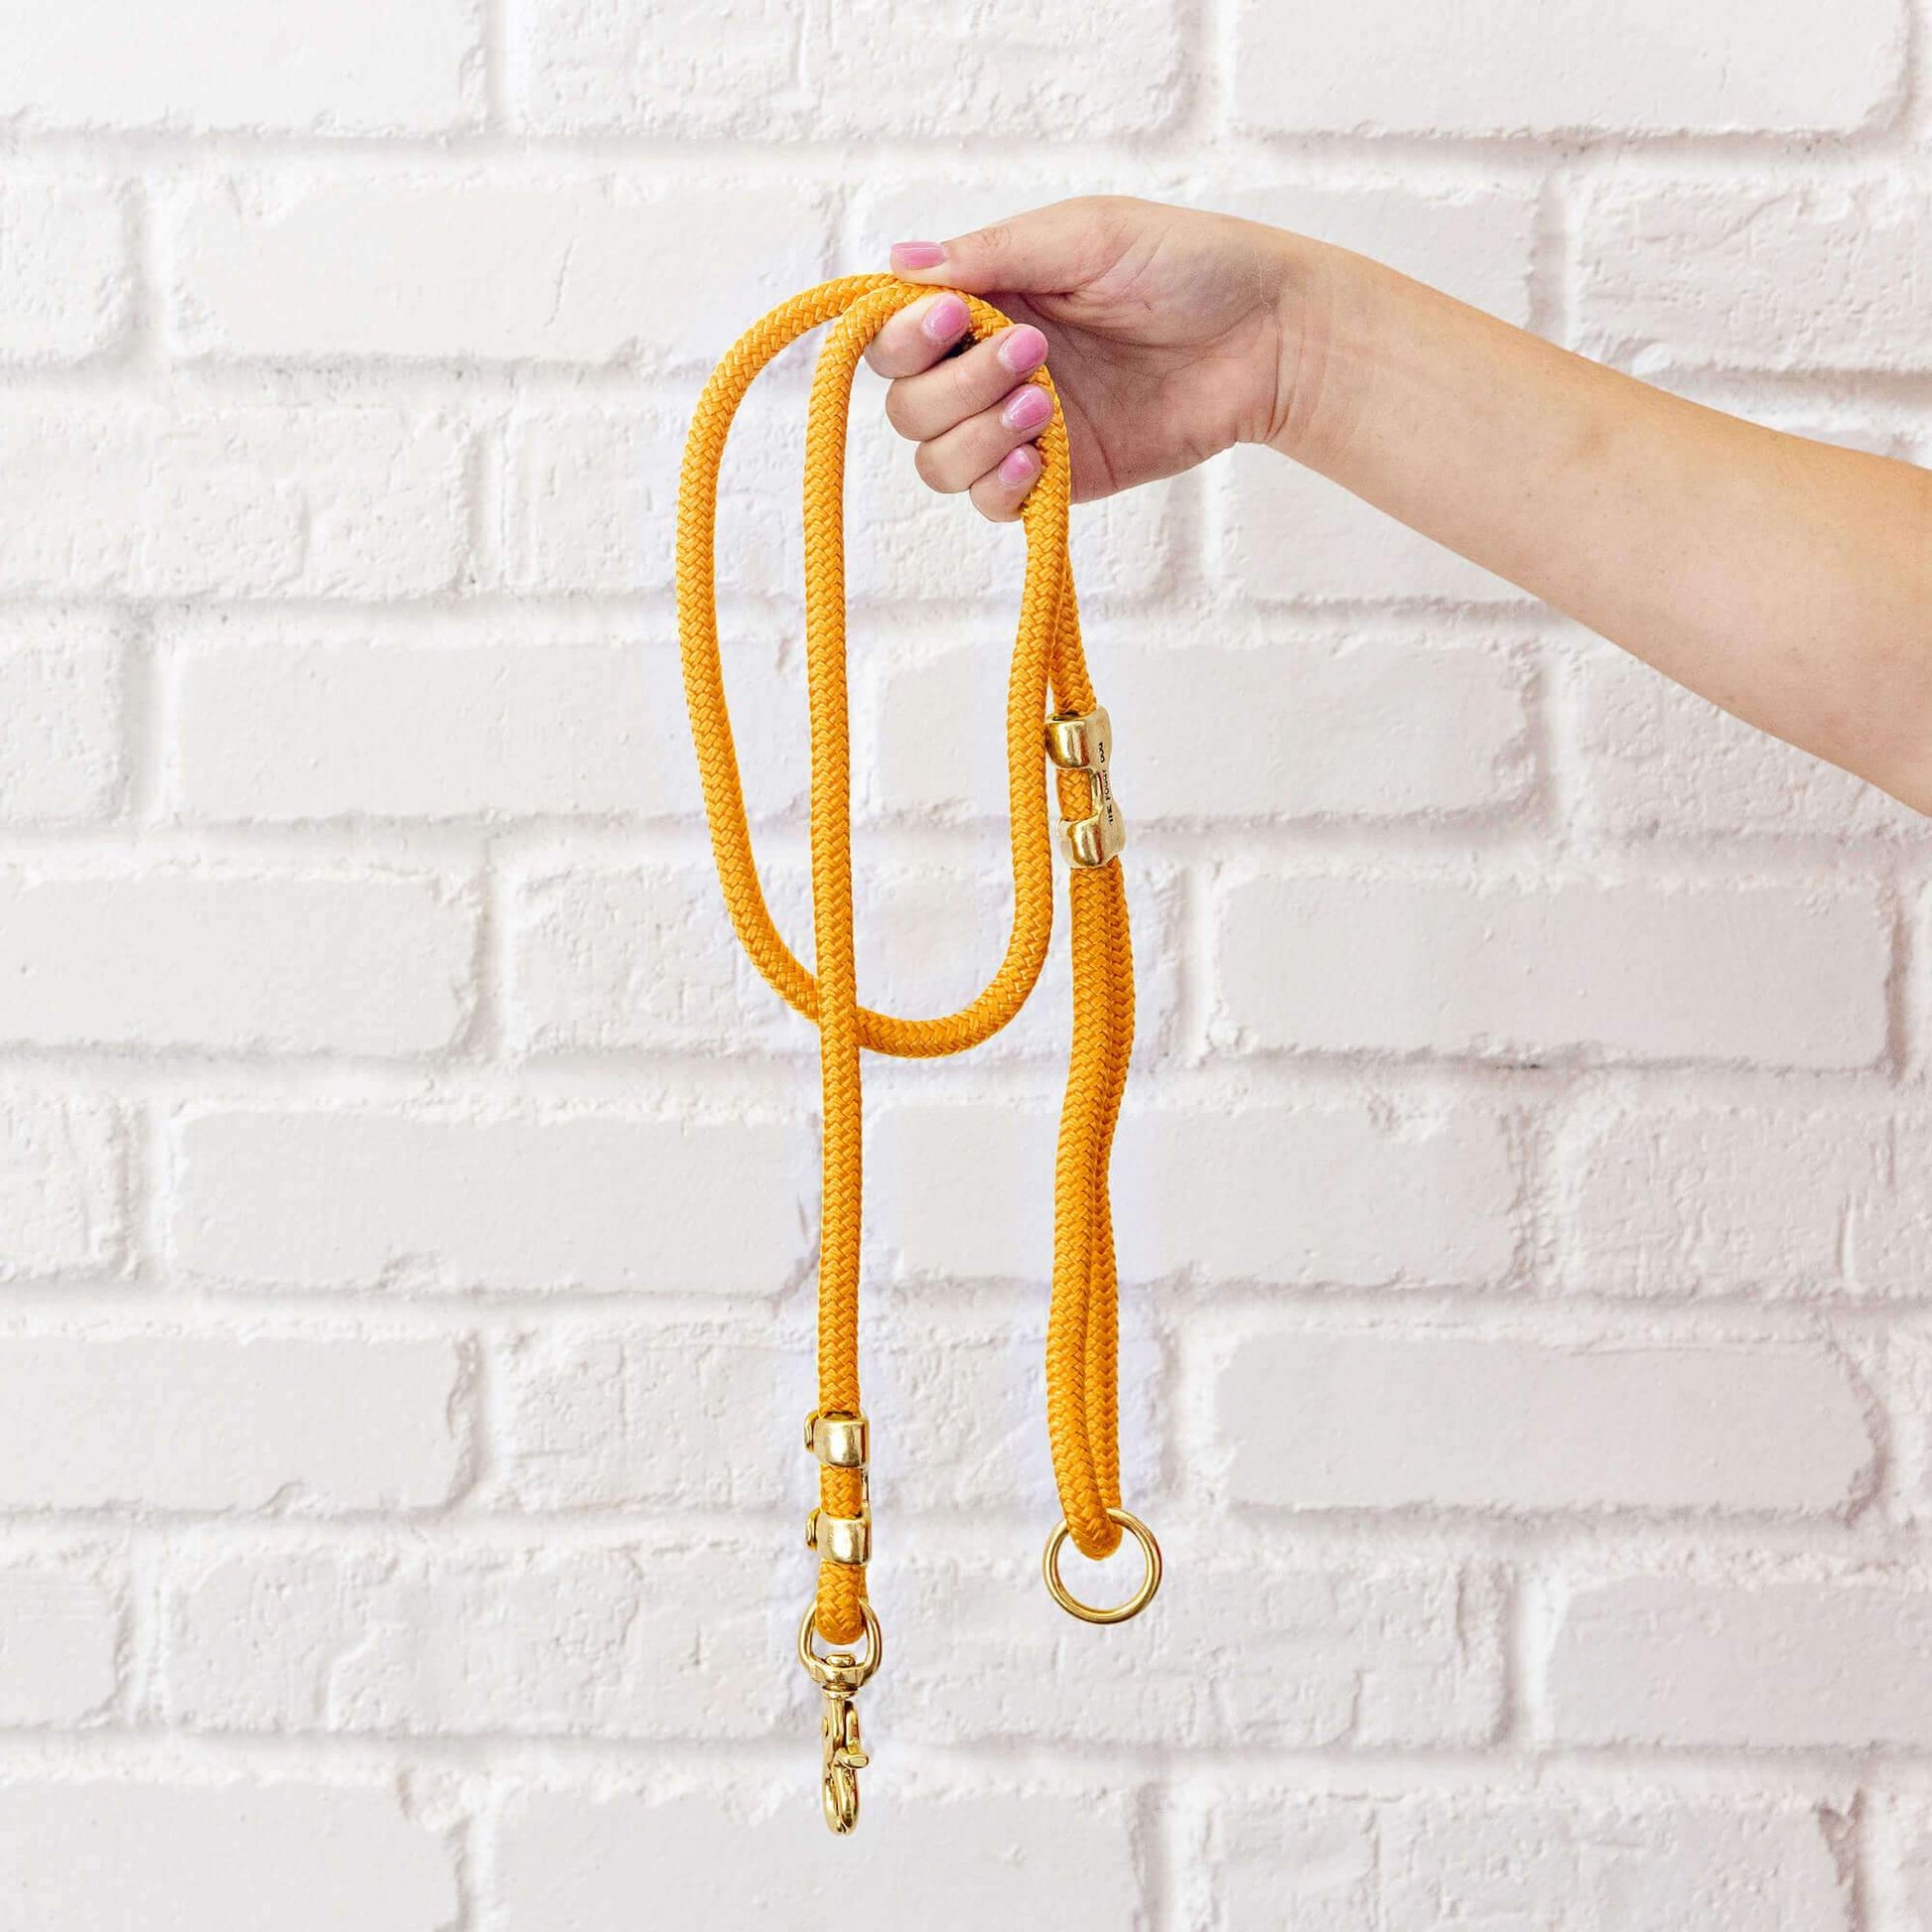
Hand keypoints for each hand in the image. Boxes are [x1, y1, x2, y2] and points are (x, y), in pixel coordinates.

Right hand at [868, 196, 1312, 518]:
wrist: (1267, 340)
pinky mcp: (1057, 478)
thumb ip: (992, 255)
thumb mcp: (1085, 236)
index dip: (905, 337)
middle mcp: (989, 366)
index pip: (897, 335)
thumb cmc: (1187, 268)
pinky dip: (999, 486)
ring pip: (938, 461)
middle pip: (908, 406)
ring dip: (976, 435)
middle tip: (1033, 353)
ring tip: (1047, 406)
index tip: (951, 316)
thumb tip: (899, 261)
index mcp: (987, 299)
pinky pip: (990, 503)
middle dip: (954, 386)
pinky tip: (1040, 460)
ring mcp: (1021, 428)